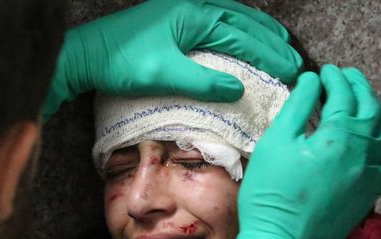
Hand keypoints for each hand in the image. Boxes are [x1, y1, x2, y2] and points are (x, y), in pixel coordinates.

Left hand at [43, 0, 301, 118]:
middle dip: (271, 40)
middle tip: (294, 60)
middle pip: (243, 21)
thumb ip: (203, 81)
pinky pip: (218, 17)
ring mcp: (183, 8)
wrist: (86, 53)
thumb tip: (238, 88)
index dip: (268, 55)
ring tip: (280, 42)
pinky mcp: (174, 16)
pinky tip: (243, 34)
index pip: (242, 37)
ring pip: (233, 15)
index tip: (291, 71)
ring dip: (258, 29)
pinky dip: (238, 26)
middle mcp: (193, 5)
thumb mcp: (164, 75)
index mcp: (194, 14)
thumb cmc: (121, 63)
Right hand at [220, 65, 380, 238]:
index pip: (344, 96)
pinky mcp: (371, 193)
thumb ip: (298, 107)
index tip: (324, 71)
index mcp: (339, 137)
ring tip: (361, 100)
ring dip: (375, 110)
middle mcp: (364, 153)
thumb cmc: (271, 193)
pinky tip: (373, 139)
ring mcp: (372, 175)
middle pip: (371, 109)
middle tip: (345, 76)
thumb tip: (312, 81)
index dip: (334, 79)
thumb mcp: (276, 142)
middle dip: (359, 87)